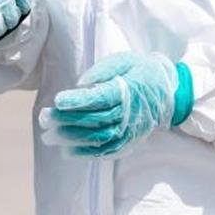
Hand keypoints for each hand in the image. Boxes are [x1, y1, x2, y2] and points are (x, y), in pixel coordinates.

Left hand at [39, 52, 192, 156]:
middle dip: (67, 120)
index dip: (78, 100)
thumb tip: (81, 83)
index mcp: (128, 90)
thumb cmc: (141, 72)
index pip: (100, 97)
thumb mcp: (125, 60)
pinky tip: (68, 152)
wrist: (170, 93)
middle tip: (44, 119)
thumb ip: (104, 69)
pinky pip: (108, 151)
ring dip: (72, 139)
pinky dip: (87, 153)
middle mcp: (130, 113)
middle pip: (95, 119)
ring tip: (48, 137)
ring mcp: (131, 130)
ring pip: (99, 138)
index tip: (58, 100)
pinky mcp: (130, 141)